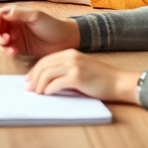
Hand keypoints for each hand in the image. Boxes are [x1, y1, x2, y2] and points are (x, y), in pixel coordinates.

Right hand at [0, 5, 79, 58]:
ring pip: (1, 41)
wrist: (67, 40)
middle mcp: (15, 25)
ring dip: (2, 46)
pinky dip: (8, 52)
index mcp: (18, 14)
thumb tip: (2, 14)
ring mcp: (18, 37)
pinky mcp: (21, 49)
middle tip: (6, 40)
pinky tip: (14, 53)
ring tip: (11, 49)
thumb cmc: (54, 25)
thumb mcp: (36, 16)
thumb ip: (18, 13)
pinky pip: (8, 50)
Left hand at [26, 49, 141, 103]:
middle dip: (33, 78)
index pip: (45, 60)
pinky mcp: (77, 77)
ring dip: (39, 85)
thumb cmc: (101, 78)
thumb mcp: (80, 68)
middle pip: (43, 66)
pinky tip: (47, 94)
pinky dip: (49, 90)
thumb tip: (46, 81)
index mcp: (70, 53)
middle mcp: (70, 57)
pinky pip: (56, 83)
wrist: (119, 82)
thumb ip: (65, 70)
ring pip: (47, 74)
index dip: (34, 71)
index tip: (29, 80)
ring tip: (37, 94)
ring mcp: (74, 66)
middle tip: (28, 89)